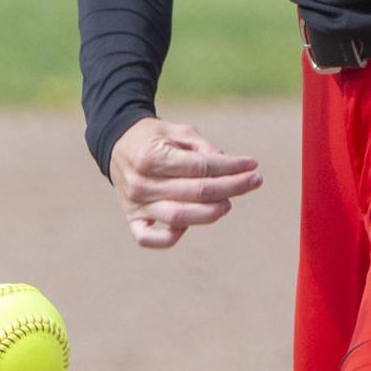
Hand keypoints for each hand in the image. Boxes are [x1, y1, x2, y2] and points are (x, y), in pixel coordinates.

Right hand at [109, 117, 262, 249]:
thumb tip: (230, 167)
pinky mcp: (132, 218)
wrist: (117, 145)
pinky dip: (170, 238)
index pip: (201, 167)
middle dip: (231, 187)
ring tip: (229, 204)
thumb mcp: (179, 132)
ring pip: (179, 217)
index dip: (231, 167)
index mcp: (153, 156)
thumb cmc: (155, 137)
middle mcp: (142, 182)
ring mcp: (136, 203)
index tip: (252, 165)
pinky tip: (190, 226)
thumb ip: (204, 149)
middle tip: (253, 182)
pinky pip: (149, 239)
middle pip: (196, 192)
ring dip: (210, 213)